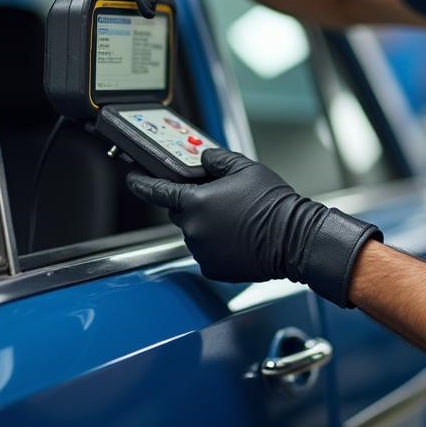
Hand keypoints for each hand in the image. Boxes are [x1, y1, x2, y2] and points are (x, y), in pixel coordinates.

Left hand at [127, 148, 381, 307]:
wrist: (293, 239)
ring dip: (206, 225)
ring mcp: (201, 251)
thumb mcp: (246, 168)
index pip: (158, 191)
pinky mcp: (212, 268)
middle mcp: (193, 229)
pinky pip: (206, 251)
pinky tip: (237, 237)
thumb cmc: (273, 204)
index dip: (142, 184)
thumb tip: (203, 158)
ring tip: (236, 220)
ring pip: (194, 232)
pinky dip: (215, 244)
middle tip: (218, 199)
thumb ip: (217, 159)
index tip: (132, 180)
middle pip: (179, 212)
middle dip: (192, 204)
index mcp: (196, 202)